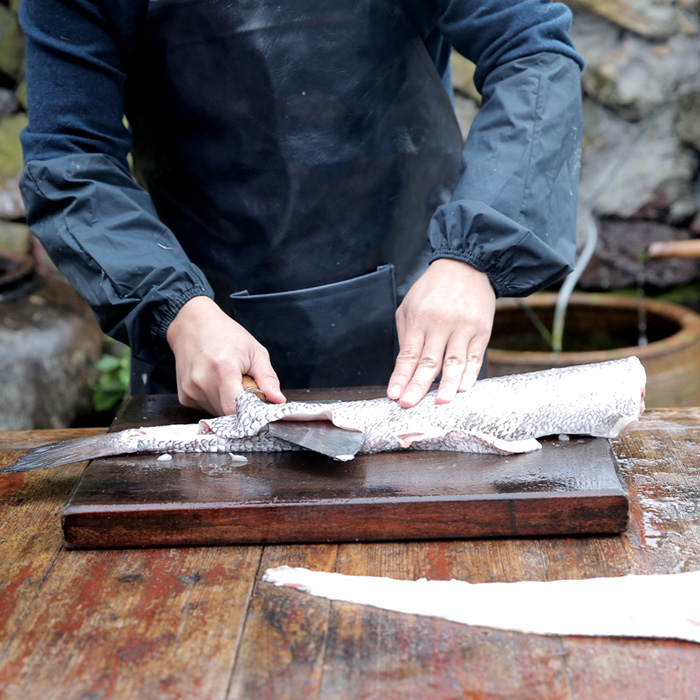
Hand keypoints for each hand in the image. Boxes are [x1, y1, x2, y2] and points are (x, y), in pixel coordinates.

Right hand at [166, 296, 284, 414]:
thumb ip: (267, 378)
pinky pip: (206, 409)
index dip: (249, 414)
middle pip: (227, 414)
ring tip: (228, 382)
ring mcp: (190, 389)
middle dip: (241, 407)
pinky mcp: (184, 396)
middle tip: (244, 388)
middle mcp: (202, 381)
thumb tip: (278, 399)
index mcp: (223, 368)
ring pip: (217, 413)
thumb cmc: (226, 335)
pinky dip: (215, 401)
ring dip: (228, 404)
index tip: (258, 410)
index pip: (234, 409)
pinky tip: (215, 384)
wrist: (193, 326)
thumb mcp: (255, 351)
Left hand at [387, 259, 494, 407]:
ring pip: (454, 362)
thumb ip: (407, 335)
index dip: (401, 376)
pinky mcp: (481, 331)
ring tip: (440, 401)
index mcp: (419, 319)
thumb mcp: (410, 305)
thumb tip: (404, 366)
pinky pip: (475, 357)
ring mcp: (463, 328)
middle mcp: (440, 324)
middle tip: (408, 404)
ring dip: (447, 384)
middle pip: (428, 362)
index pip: (408, 355)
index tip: (394, 394)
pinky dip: (470, 374)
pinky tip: (463, 388)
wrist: (466, 266)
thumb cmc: (433, 289)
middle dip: (417, 386)